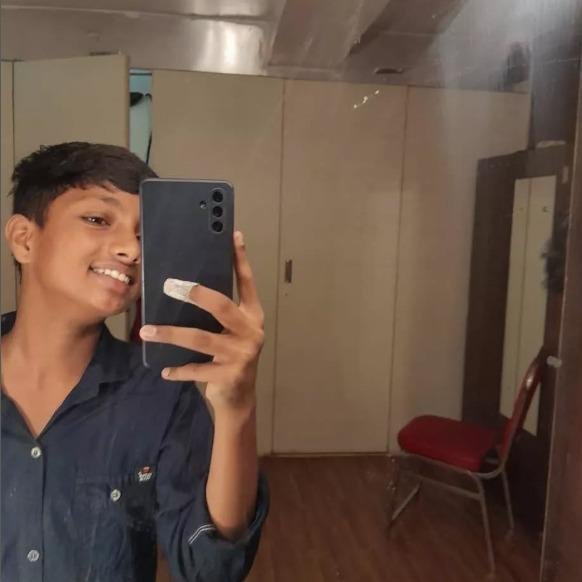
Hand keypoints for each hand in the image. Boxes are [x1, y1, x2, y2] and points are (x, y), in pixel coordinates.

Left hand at [139, 231, 264, 412]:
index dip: (240, 259)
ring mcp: (242, 354)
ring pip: (200, 339)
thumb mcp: (230, 331)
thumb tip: (187, 285)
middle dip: (196, 294)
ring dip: (170, 334)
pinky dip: (178, 370)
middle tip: (170, 286)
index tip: (234, 236)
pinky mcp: (229, 375)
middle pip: (222, 306)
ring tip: (147, 331)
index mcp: (253, 315)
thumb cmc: (230, 356)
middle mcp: (251, 331)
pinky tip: (164, 370)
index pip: (246, 282)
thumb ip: (219, 313)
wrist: (239, 398)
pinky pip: (196, 369)